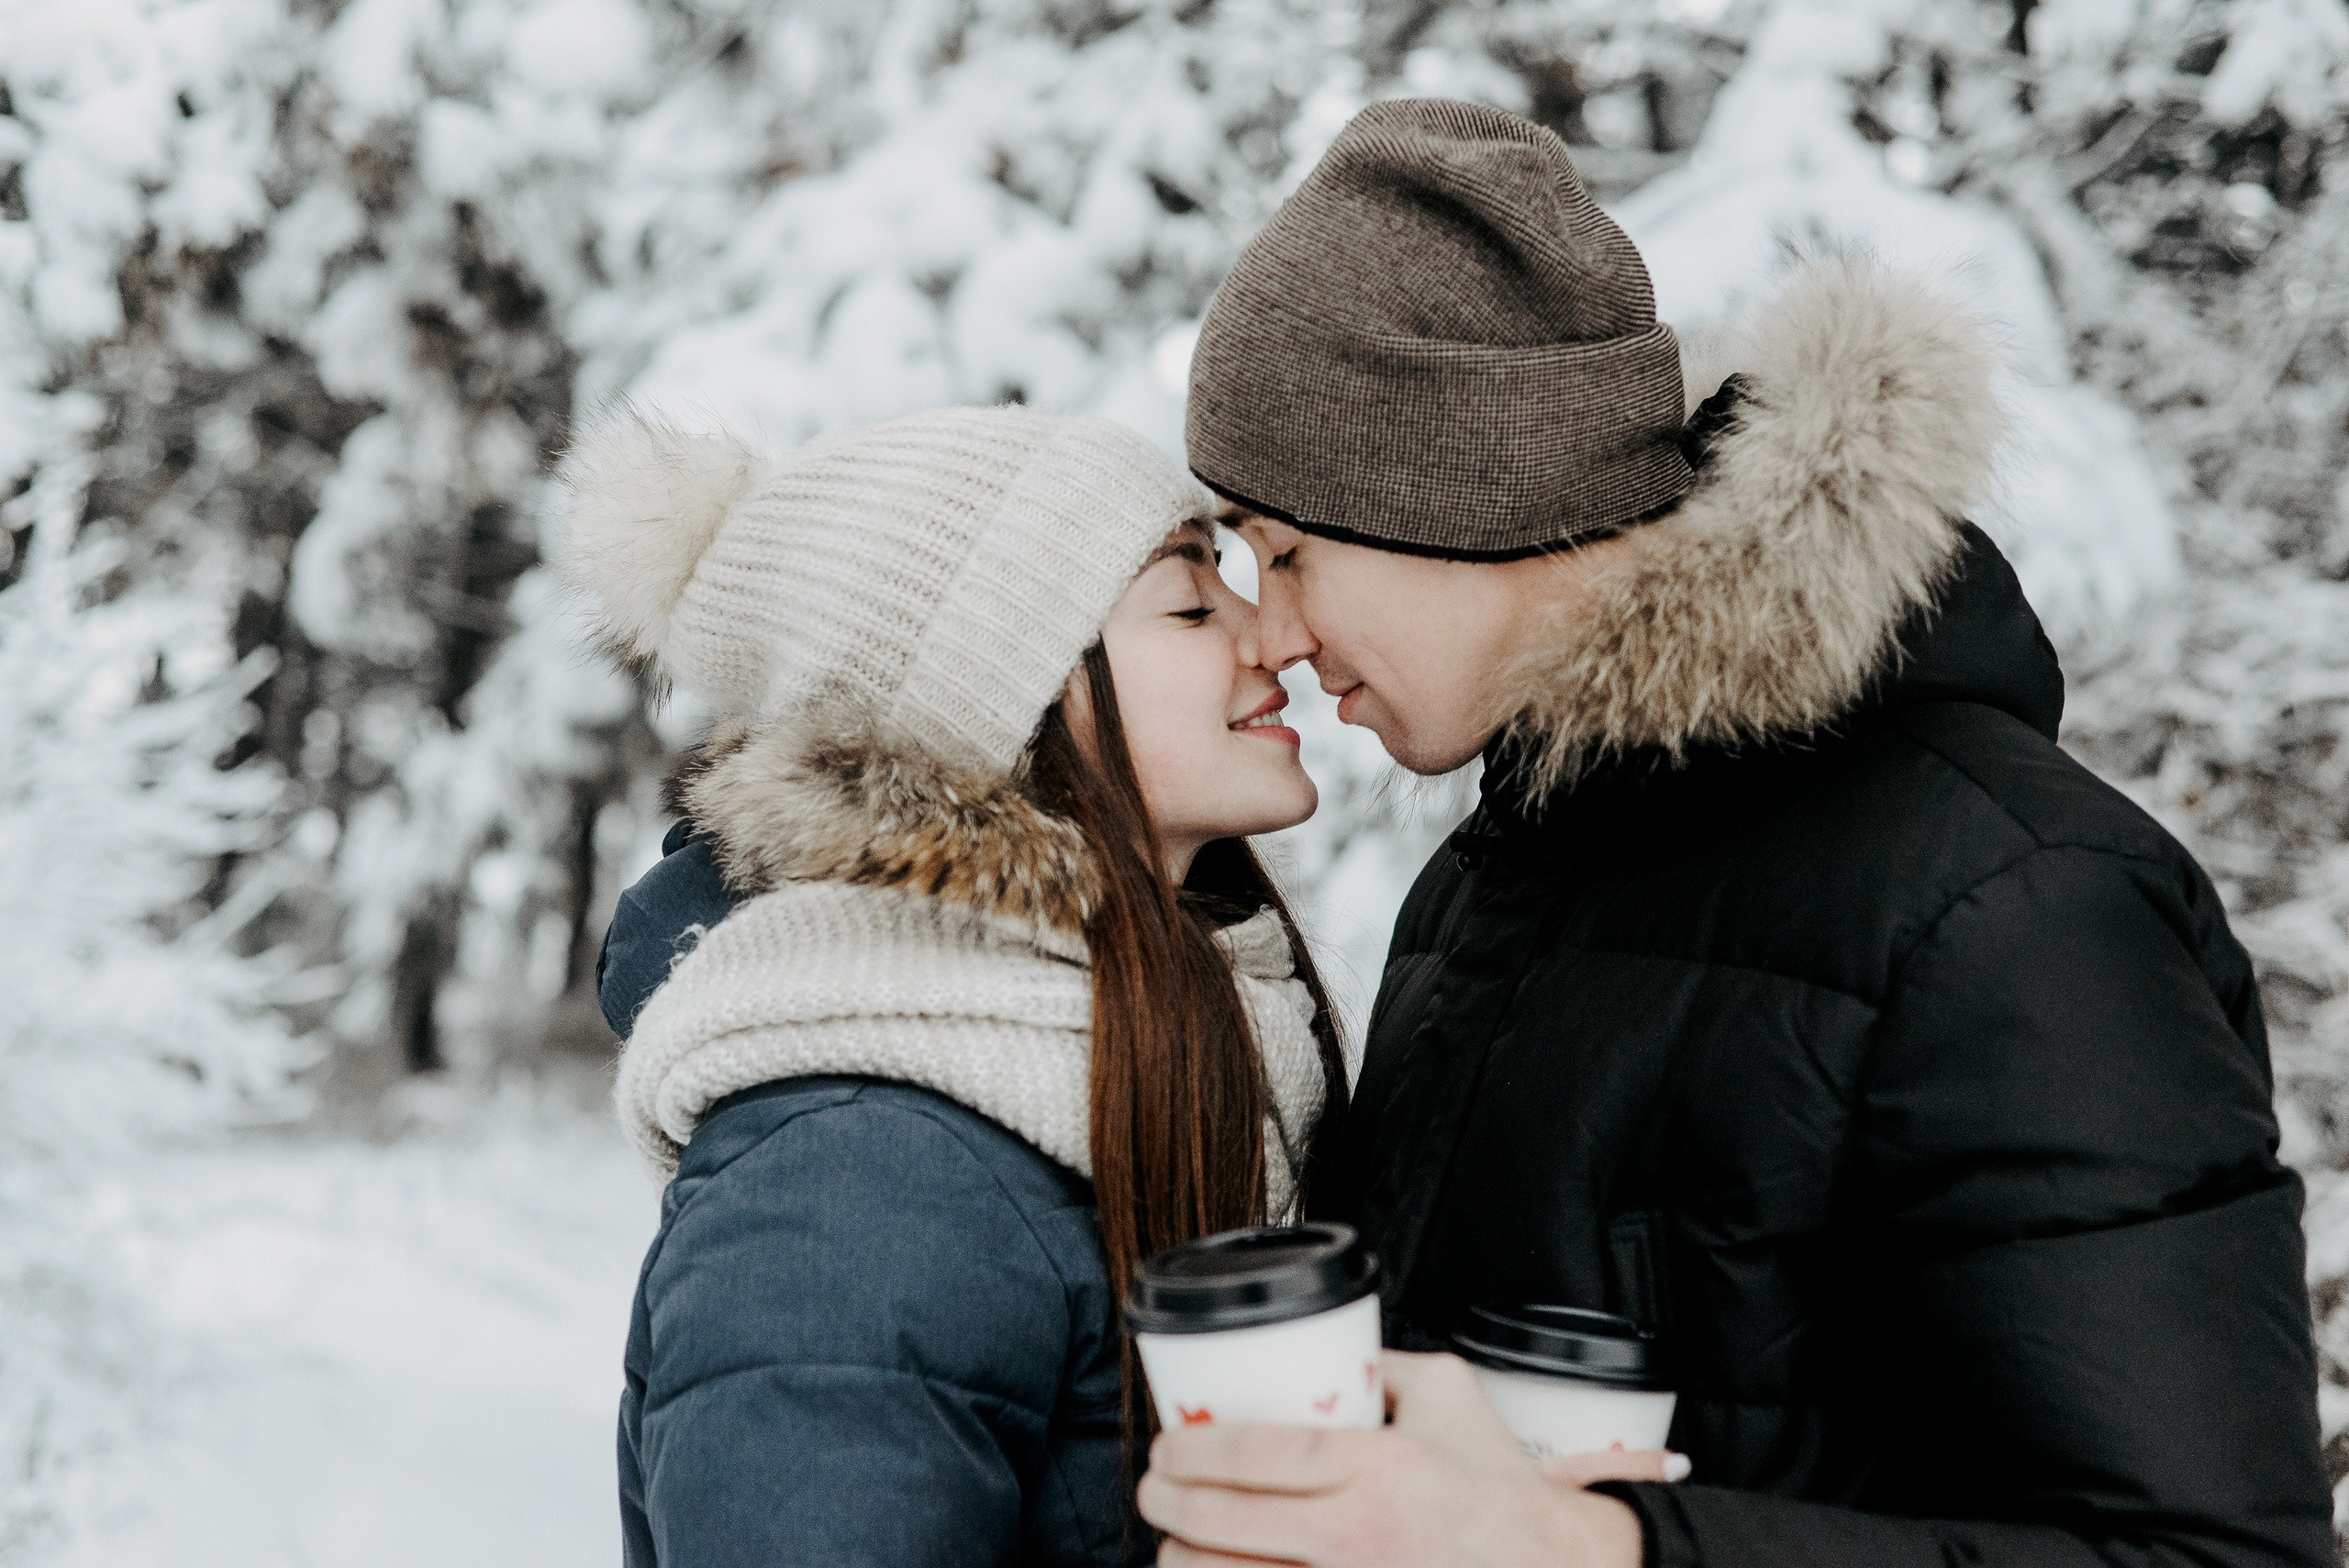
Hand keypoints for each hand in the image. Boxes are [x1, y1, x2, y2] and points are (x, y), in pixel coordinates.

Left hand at [1137, 1350, 1672, 1566]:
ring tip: (1172, 1542)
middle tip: (1153, 1487)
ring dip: (1181, 1561)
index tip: (1165, 1445)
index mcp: (1381, 1468)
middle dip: (1167, 1503)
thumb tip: (1324, 1348)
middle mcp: (1361, 1537)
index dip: (1192, 1450)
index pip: (1255, 1456)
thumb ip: (1383, 1365)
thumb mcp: (1452, 1396)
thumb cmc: (1500, 1489)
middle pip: (1223, 1524)